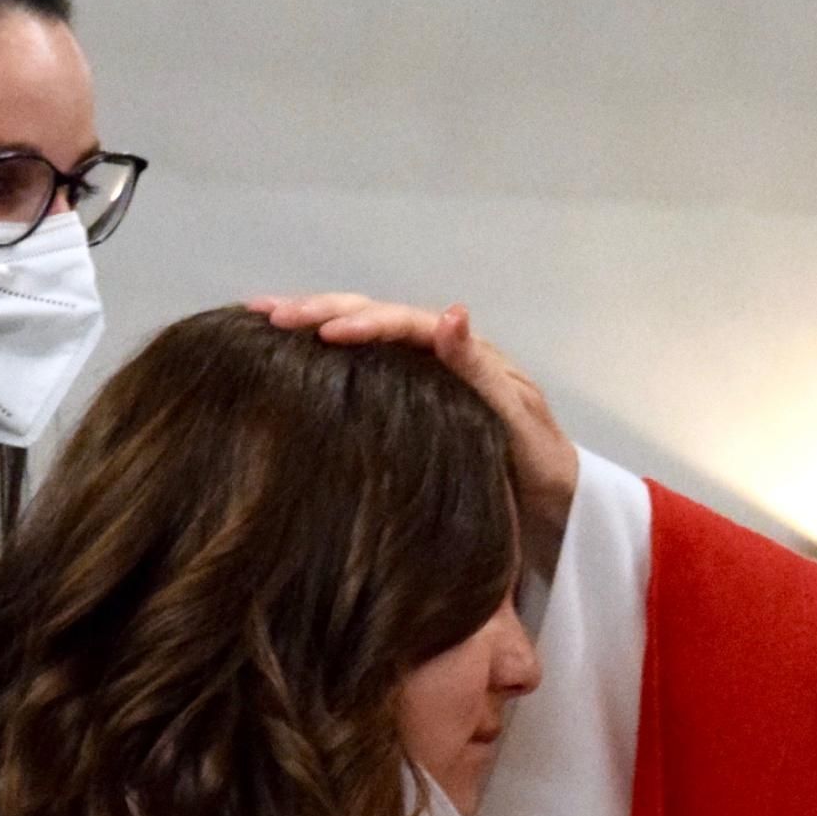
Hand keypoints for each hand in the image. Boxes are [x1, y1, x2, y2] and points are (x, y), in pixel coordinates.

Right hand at [252, 292, 577, 579]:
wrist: (555, 506)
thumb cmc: (537, 466)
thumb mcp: (514, 420)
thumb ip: (478, 370)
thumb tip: (451, 312)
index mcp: (464, 351)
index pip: (404, 323)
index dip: (362, 322)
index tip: (320, 333)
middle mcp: (439, 352)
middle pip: (373, 315)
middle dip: (320, 309)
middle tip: (267, 314)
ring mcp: (421, 373)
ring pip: (362, 333)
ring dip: (313, 321)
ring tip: (261, 318)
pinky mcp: (407, 398)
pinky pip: (362, 365)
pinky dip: (323, 354)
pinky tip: (289, 355)